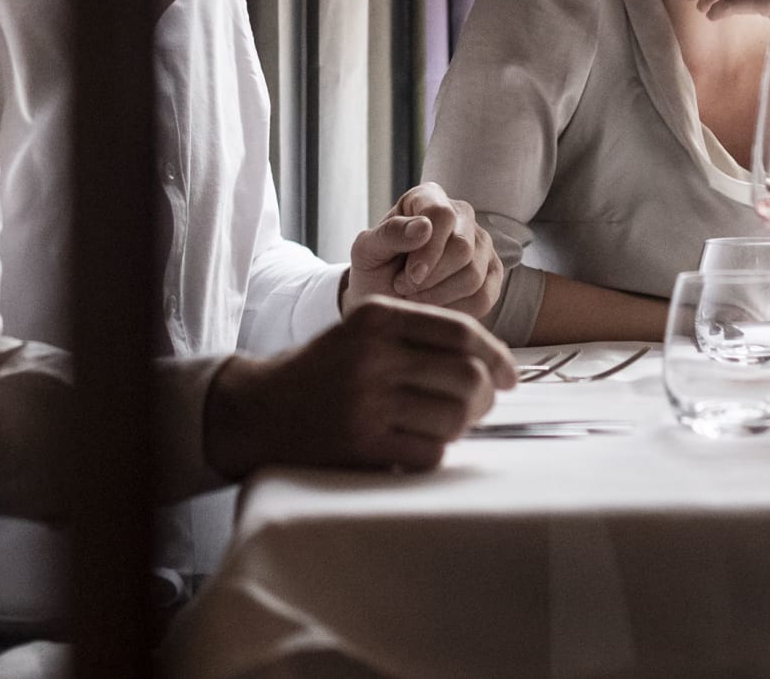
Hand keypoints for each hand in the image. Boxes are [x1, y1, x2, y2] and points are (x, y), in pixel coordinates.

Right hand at [202, 296, 516, 475]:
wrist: (260, 410)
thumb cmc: (325, 369)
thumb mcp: (362, 329)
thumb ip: (419, 333)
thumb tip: (493, 361)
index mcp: (376, 316)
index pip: (460, 332)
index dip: (496, 356)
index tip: (509, 376)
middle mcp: (372, 354)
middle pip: (466, 377)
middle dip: (484, 396)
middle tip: (479, 406)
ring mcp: (367, 402)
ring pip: (454, 418)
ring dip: (462, 427)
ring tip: (446, 425)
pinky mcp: (363, 445)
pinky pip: (430, 453)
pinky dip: (435, 452)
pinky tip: (418, 444)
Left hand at [344, 183, 503, 318]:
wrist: (385, 297)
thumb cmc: (375, 268)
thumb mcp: (366, 250)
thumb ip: (390, 234)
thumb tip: (424, 228)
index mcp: (429, 197)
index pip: (442, 216)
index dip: (427, 251)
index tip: (408, 277)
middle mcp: (461, 215)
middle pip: (462, 248)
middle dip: (430, 279)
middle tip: (404, 289)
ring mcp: (481, 244)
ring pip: (473, 275)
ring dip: (439, 296)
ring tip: (415, 297)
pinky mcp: (492, 274)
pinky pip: (484, 297)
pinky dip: (455, 310)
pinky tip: (435, 307)